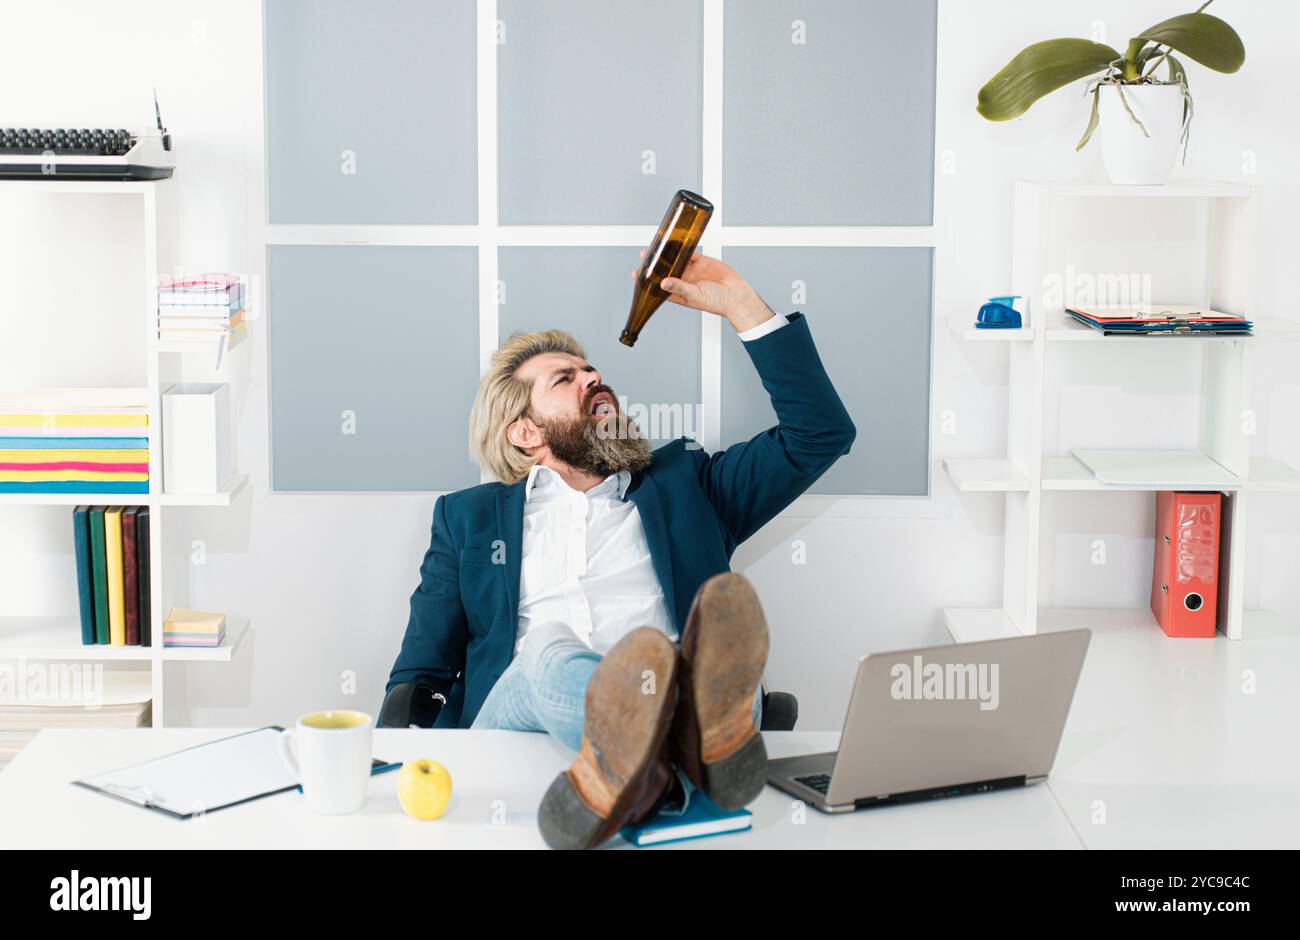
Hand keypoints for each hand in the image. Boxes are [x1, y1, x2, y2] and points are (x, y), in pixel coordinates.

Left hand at [631, 250, 773, 332]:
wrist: (737, 296)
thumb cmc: (718, 302)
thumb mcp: (695, 295)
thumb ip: (680, 287)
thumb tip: (663, 282)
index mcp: (679, 293)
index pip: (658, 286)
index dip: (647, 280)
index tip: (636, 273)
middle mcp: (684, 281)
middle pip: (665, 270)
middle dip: (655, 263)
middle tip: (645, 255)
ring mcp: (693, 271)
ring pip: (676, 259)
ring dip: (667, 253)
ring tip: (656, 246)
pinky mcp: (702, 262)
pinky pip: (690, 252)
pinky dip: (683, 247)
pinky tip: (675, 241)